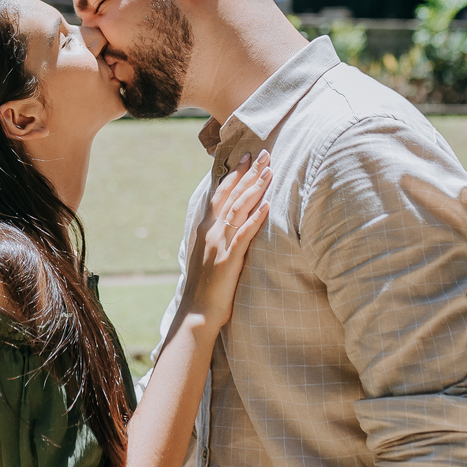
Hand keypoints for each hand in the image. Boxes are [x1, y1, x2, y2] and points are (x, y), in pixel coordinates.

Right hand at [184, 150, 271, 329]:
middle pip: (232, 195)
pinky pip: (244, 235)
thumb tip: (225, 224)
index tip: (246, 157)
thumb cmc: (204, 287)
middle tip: (264, 153)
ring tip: (270, 172)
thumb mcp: (207, 255)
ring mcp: (219, 245)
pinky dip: (256, 219)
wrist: (196, 313)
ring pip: (239, 210)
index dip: (234, 174)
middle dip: (249, 173)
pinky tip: (268, 206)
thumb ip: (215, 237)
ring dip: (255, 189)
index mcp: (205, 229)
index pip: (220, 194)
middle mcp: (210, 232)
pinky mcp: (229, 260)